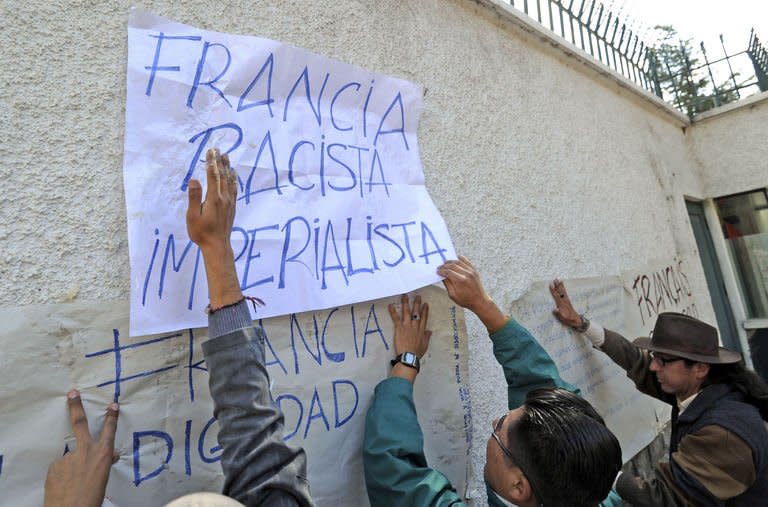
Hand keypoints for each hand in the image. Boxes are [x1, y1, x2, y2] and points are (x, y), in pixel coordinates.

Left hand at [44, 391, 118, 506]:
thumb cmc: (92, 497)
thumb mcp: (103, 478)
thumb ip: (103, 463)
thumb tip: (109, 455)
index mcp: (102, 454)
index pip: (109, 430)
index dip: (111, 417)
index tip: (113, 404)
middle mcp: (85, 451)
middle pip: (80, 423)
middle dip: (76, 406)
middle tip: (72, 393)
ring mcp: (68, 457)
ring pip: (70, 458)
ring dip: (72, 468)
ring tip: (73, 483)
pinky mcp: (54, 466)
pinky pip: (60, 468)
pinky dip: (63, 476)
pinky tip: (65, 486)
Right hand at [186, 148, 241, 307]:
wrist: (217, 246)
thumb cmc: (201, 232)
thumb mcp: (193, 216)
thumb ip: (194, 197)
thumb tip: (194, 180)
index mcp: (213, 198)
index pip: (213, 176)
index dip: (211, 162)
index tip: (210, 151)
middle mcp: (224, 198)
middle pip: (222, 175)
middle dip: (219, 161)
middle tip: (218, 149)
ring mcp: (230, 202)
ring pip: (230, 181)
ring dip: (227, 168)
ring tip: (226, 157)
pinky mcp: (232, 207)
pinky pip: (234, 189)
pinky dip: (233, 179)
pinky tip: (233, 175)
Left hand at [389, 294, 430, 357]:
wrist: (409, 356)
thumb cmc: (417, 352)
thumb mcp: (425, 344)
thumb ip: (427, 336)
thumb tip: (430, 331)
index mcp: (421, 330)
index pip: (424, 317)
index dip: (425, 310)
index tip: (425, 304)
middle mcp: (415, 325)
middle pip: (416, 312)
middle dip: (417, 303)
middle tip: (417, 296)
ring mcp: (407, 326)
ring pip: (407, 312)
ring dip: (406, 303)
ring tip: (404, 296)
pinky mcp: (399, 328)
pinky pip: (396, 318)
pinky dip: (393, 312)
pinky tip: (390, 305)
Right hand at [437, 256, 506, 331]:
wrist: (480, 301)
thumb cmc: (466, 300)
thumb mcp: (453, 295)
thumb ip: (447, 284)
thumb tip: (442, 276)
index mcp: (460, 281)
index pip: (448, 272)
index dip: (441, 271)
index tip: (437, 271)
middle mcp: (466, 274)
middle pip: (452, 265)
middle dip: (444, 265)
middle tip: (440, 267)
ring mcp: (471, 271)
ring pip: (459, 261)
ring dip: (451, 261)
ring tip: (445, 263)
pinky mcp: (474, 271)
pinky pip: (467, 261)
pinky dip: (461, 258)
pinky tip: (456, 258)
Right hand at [549, 279, 582, 327]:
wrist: (577, 320)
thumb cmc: (569, 319)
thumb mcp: (563, 318)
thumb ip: (559, 314)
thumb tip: (554, 309)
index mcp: (562, 305)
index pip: (556, 296)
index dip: (553, 290)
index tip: (550, 285)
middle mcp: (565, 301)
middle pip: (560, 292)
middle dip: (558, 285)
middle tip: (555, 279)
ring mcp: (567, 301)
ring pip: (563, 292)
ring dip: (561, 286)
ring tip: (559, 280)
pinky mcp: (568, 301)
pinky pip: (565, 293)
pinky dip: (564, 289)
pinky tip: (563, 287)